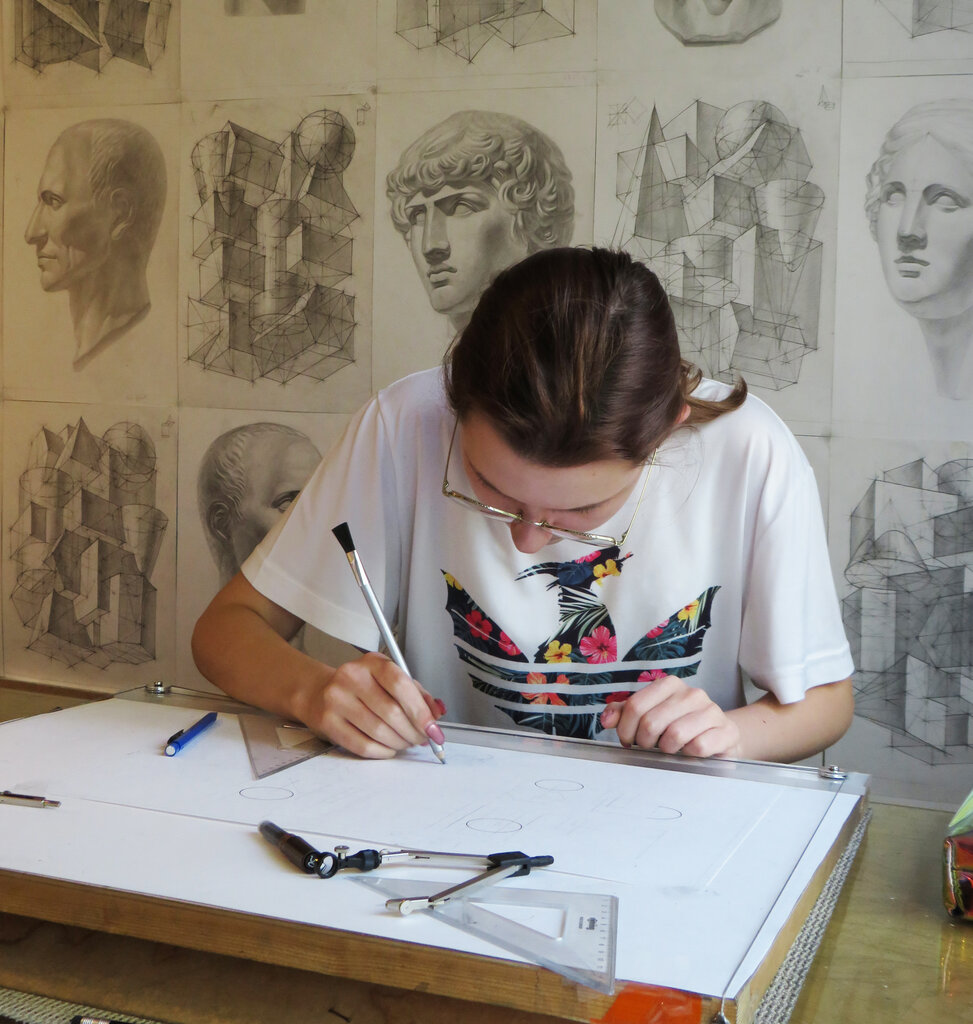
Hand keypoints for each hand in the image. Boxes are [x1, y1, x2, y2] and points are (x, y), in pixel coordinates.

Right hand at [295, 652, 444, 758]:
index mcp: (372, 662)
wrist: (319, 692)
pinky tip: (388, 748)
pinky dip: (382, 751)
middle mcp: (352, 677)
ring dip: (399, 743)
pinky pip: (362, 745)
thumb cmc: (361, 687)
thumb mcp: (389, 680)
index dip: (421, 710)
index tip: (434, 728)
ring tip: (405, 743)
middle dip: (413, 731)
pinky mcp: (327, 721)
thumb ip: (417, 694)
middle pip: (391, 711)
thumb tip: (437, 713)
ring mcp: (337, 699)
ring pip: (378, 731)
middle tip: (422, 739)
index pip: (400, 685)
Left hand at [599, 675, 741, 758]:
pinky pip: (698, 746)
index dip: (625, 729)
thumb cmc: (679, 725)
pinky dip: (688, 755)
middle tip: (648, 747)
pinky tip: (689, 753)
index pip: (635, 706)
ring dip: (666, 749)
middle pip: (651, 722)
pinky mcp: (726, 731)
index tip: (628, 741)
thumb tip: (606, 720)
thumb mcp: (649, 715)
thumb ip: (624, 714)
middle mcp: (691, 694)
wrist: (719, 736)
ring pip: (674, 734)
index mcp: (669, 685)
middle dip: (644, 742)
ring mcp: (711, 710)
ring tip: (670, 749)